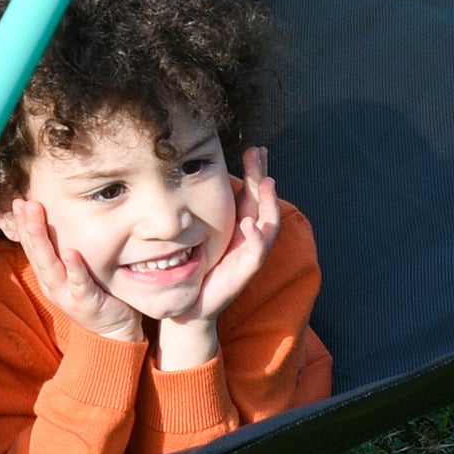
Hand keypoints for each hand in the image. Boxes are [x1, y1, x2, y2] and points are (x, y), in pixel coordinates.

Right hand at [13, 197, 143, 342]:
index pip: (31, 246)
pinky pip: (79, 284)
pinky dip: (74, 269)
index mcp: (48, 275)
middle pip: (37, 253)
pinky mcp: (86, 304)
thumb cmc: (95, 294)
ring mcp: (67, 295)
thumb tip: (60, 222)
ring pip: (50, 266)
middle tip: (25, 203)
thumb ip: (65, 251)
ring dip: (42, 241)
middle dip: (29, 227)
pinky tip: (70, 252)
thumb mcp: (75, 271)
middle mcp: (52, 284)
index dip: (24, 224)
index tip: (19, 202)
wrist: (114, 331)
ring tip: (37, 219)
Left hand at [185, 148, 280, 323]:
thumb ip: (196, 210)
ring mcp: (248, 254)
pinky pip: (255, 253)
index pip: (250, 194)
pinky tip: (250, 224)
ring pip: (266, 224)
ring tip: (266, 183)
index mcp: (237, 226)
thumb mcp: (195, 233)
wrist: (188, 303)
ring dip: (267, 203)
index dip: (255, 172)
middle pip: (261, 202)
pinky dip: (255, 238)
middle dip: (262, 177)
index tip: (256, 149)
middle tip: (260, 154)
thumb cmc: (193, 267)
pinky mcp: (243, 273)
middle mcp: (247, 237)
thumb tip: (185, 179)